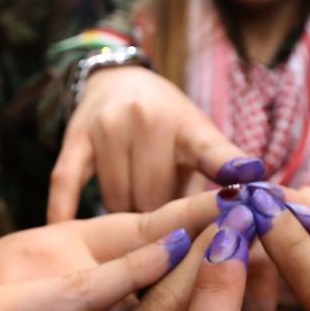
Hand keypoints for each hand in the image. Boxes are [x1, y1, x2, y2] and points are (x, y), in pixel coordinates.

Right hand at [47, 65, 253, 221]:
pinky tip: (61, 232)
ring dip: (124, 218)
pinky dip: (64, 210)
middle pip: (154, 200)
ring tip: (134, 214)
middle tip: (161, 223)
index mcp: (188, 124)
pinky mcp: (75, 137)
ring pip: (116, 201)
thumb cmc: (168, 124)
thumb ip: (217, 178)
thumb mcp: (198, 139)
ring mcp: (109, 127)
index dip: (229, 167)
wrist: (116, 78)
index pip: (212, 150)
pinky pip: (67, 183)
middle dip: (158, 220)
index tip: (248, 181)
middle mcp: (148, 120)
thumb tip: (232, 220)